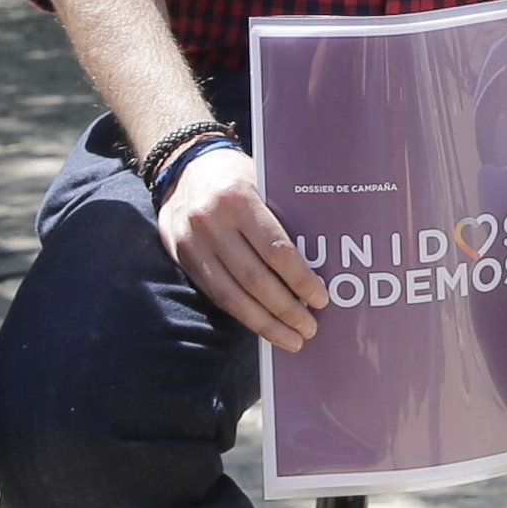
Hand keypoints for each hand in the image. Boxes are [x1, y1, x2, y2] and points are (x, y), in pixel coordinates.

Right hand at [157, 143, 325, 353]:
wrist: (182, 168)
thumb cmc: (237, 177)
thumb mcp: (262, 182)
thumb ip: (285, 215)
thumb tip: (325, 259)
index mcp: (238, 198)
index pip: (276, 249)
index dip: (300, 279)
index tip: (321, 300)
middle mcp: (211, 221)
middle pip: (255, 278)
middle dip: (286, 309)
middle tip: (310, 329)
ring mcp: (192, 242)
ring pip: (232, 295)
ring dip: (264, 323)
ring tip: (291, 339)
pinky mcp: (181, 258)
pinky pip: (215, 295)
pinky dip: (242, 314)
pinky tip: (263, 326)